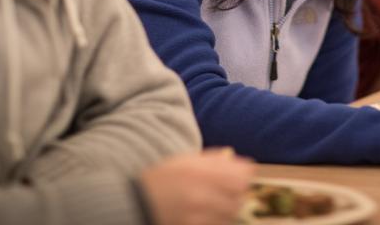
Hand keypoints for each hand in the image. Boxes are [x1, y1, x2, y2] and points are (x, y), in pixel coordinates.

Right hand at [140, 149, 254, 224]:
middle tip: (227, 191)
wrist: (136, 202)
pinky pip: (218, 224)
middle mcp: (200, 194)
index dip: (244, 176)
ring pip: (231, 214)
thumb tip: (241, 163)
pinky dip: (219, 220)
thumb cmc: (162, 179)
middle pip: (239, 197)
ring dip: (230, 209)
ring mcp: (197, 215)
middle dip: (237, 193)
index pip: (241, 177)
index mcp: (199, 172)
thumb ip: (214, 161)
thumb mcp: (186, 161)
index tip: (240, 176)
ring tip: (216, 203)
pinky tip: (209, 214)